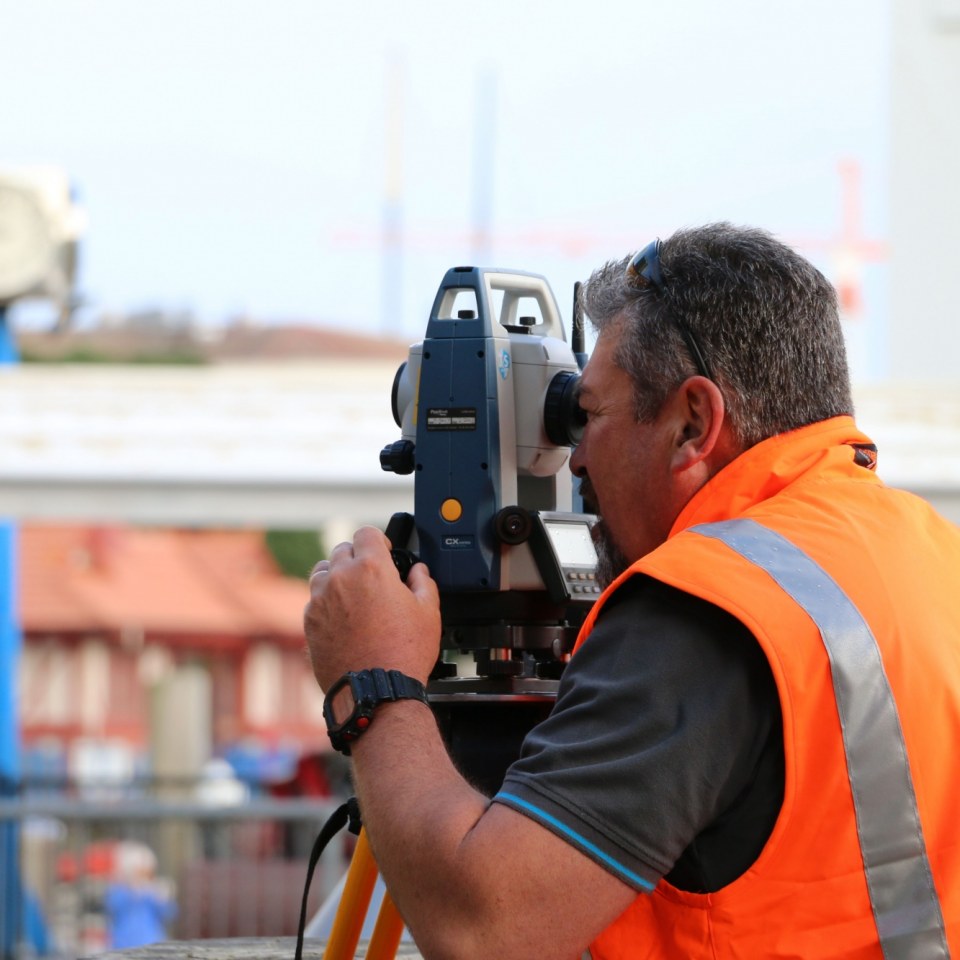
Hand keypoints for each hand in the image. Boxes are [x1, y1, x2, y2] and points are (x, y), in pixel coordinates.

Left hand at [304, 526, 440, 690]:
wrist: (376, 691)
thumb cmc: (403, 653)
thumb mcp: (429, 612)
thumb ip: (423, 582)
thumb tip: (418, 572)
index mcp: (371, 568)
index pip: (367, 532)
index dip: (379, 541)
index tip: (385, 553)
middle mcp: (340, 578)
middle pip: (342, 549)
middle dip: (358, 557)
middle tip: (372, 577)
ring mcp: (320, 600)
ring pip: (322, 571)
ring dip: (337, 576)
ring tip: (354, 594)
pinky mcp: (309, 621)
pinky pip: (314, 600)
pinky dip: (326, 602)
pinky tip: (344, 618)